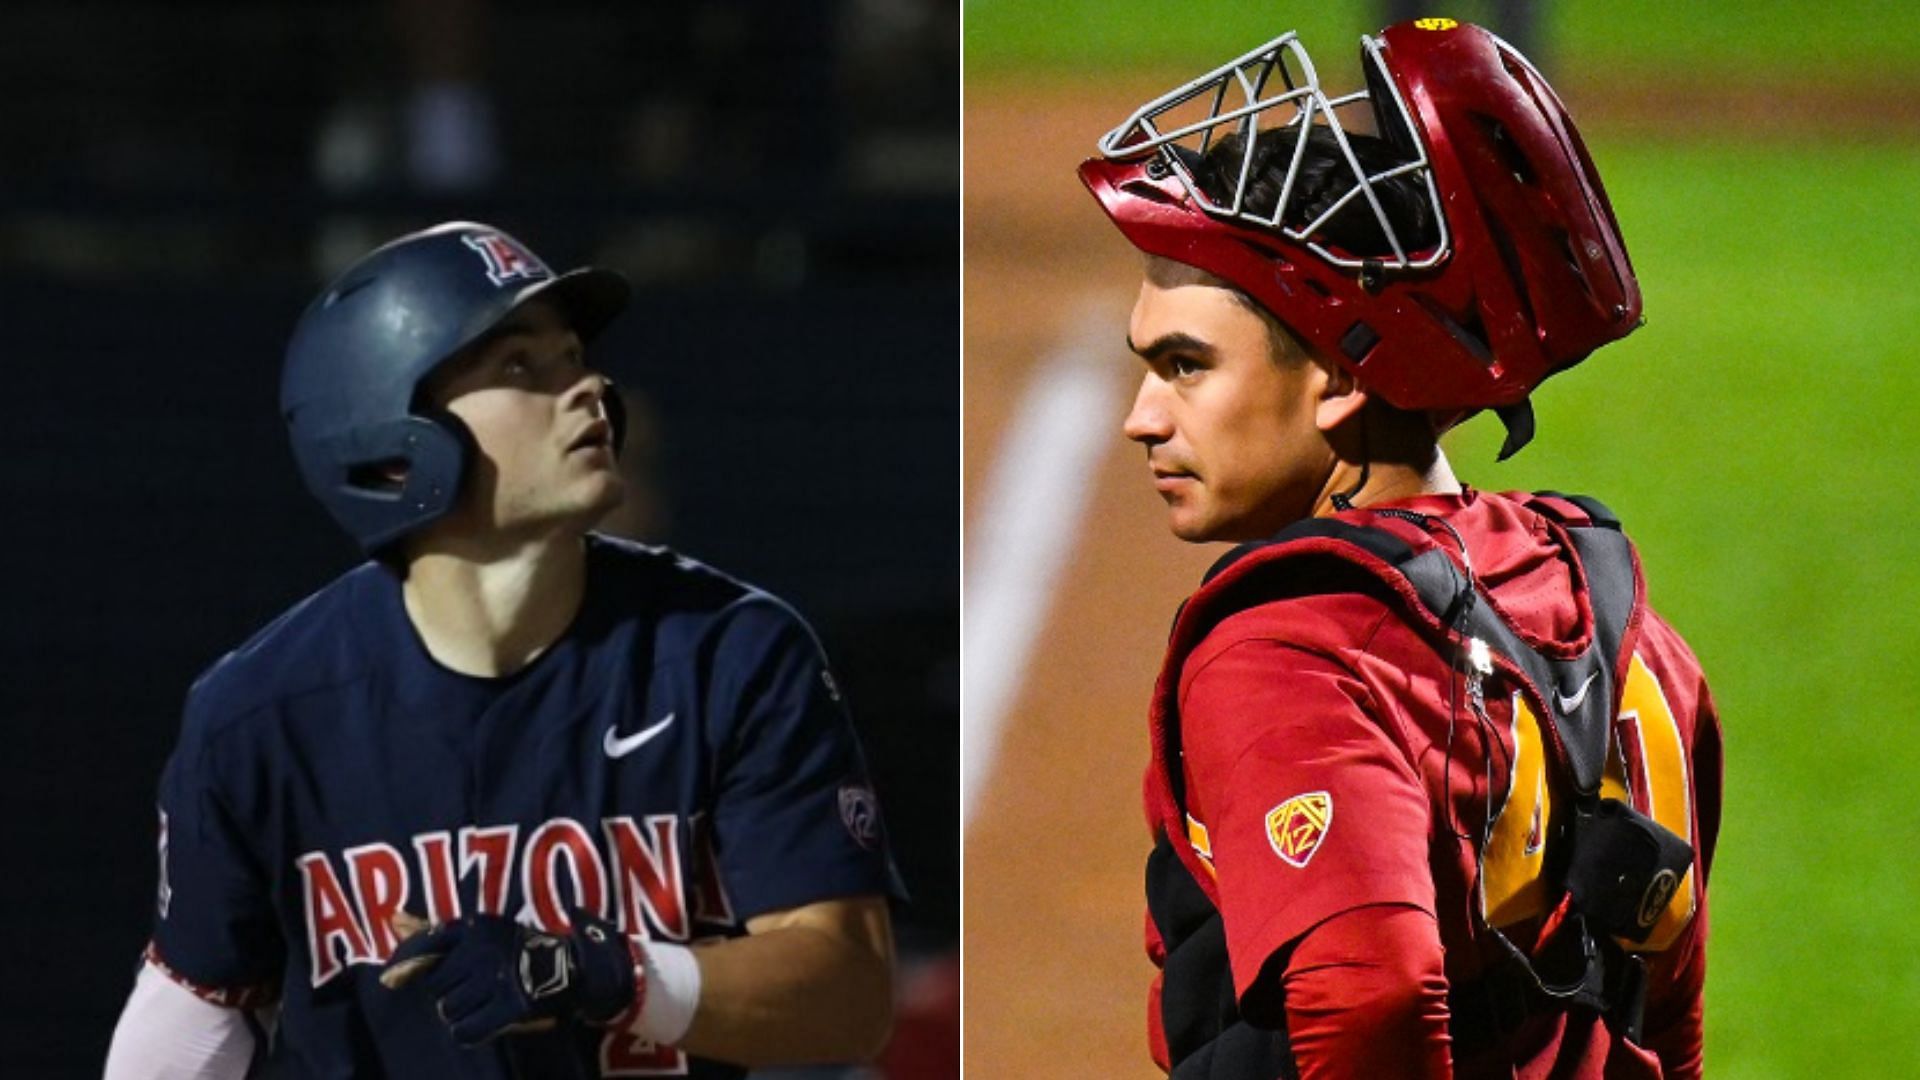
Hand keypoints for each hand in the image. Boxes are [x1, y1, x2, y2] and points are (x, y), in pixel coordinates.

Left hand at [379, 910, 640, 1044]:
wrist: (572, 968)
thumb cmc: (519, 949)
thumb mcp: (483, 931)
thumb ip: (438, 930)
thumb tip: (394, 918)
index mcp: (475, 927)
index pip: (425, 944)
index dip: (407, 963)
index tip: (395, 978)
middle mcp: (482, 951)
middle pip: (437, 985)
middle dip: (449, 992)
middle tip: (469, 990)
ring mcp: (496, 979)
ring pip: (449, 1010)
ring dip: (461, 1012)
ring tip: (479, 1005)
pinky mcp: (510, 1007)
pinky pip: (466, 1030)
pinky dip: (470, 1030)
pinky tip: (480, 1023)